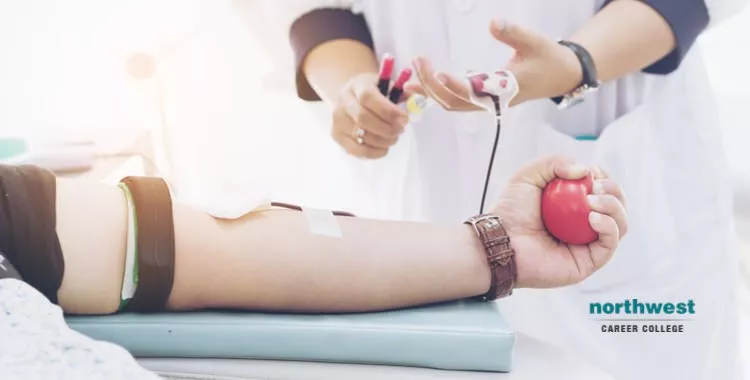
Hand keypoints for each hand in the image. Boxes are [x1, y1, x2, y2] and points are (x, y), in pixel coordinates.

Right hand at [331, 72, 409, 158]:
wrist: (351, 96)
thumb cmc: (374, 91)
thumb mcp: (387, 85)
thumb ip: (403, 94)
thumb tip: (416, 104)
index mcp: (357, 86)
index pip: (369, 97)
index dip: (388, 111)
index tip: (405, 119)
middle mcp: (343, 102)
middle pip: (363, 119)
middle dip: (387, 129)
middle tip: (400, 131)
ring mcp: (337, 120)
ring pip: (359, 136)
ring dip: (382, 141)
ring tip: (393, 139)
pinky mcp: (336, 135)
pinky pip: (355, 150)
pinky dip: (372, 153)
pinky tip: (384, 148)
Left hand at [405, 19, 582, 108]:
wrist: (561, 76)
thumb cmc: (549, 59)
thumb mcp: (534, 42)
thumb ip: (513, 33)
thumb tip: (493, 22)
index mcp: (505, 89)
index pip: (475, 92)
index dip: (456, 85)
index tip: (439, 72)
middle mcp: (492, 100)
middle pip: (455, 101)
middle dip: (433, 86)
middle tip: (417, 63)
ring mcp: (486, 102)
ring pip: (452, 104)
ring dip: (431, 92)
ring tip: (409, 79)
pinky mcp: (483, 99)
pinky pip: (456, 100)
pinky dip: (438, 93)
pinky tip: (422, 84)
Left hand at [493, 156, 627, 287]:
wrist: (499, 241)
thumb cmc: (510, 211)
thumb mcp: (528, 176)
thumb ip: (555, 163)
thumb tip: (586, 170)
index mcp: (574, 206)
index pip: (604, 190)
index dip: (605, 179)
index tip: (593, 173)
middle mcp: (584, 225)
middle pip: (618, 207)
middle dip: (615, 191)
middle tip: (595, 186)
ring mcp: (587, 244)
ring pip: (620, 225)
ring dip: (614, 207)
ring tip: (592, 200)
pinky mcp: (588, 262)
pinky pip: (610, 244)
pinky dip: (609, 227)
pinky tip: (593, 217)